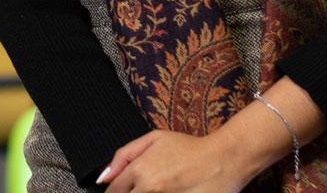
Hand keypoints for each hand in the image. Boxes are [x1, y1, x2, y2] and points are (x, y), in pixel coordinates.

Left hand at [97, 128, 250, 192]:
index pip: (113, 192)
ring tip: (159, 188)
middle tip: (144, 187)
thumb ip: (125, 154)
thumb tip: (104, 177)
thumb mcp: (156, 138)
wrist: (222, 160)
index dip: (115, 192)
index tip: (122, 191)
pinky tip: (170, 192)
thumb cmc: (190, 148)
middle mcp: (148, 190)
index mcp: (140, 171)